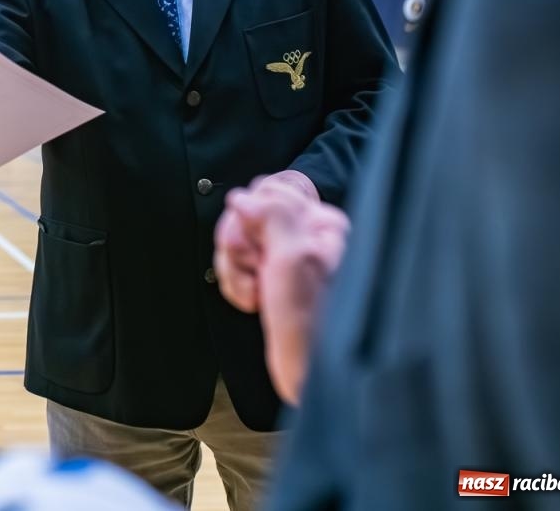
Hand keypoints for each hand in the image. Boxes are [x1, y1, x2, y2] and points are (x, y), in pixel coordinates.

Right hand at [214, 171, 321, 313]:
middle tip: (257, 272)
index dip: (252, 218)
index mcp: (322, 223)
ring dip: (236, 269)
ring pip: (238, 239)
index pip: (268, 190)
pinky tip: (254, 299)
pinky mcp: (274, 276)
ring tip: (257, 293)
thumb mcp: (292, 259)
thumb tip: (243, 197)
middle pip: (248, 214)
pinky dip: (237, 282)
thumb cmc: (311, 322)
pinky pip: (237, 263)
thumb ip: (271, 216)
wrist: (306, 368)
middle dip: (241, 246)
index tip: (259, 248)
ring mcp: (289, 256)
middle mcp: (308, 235)